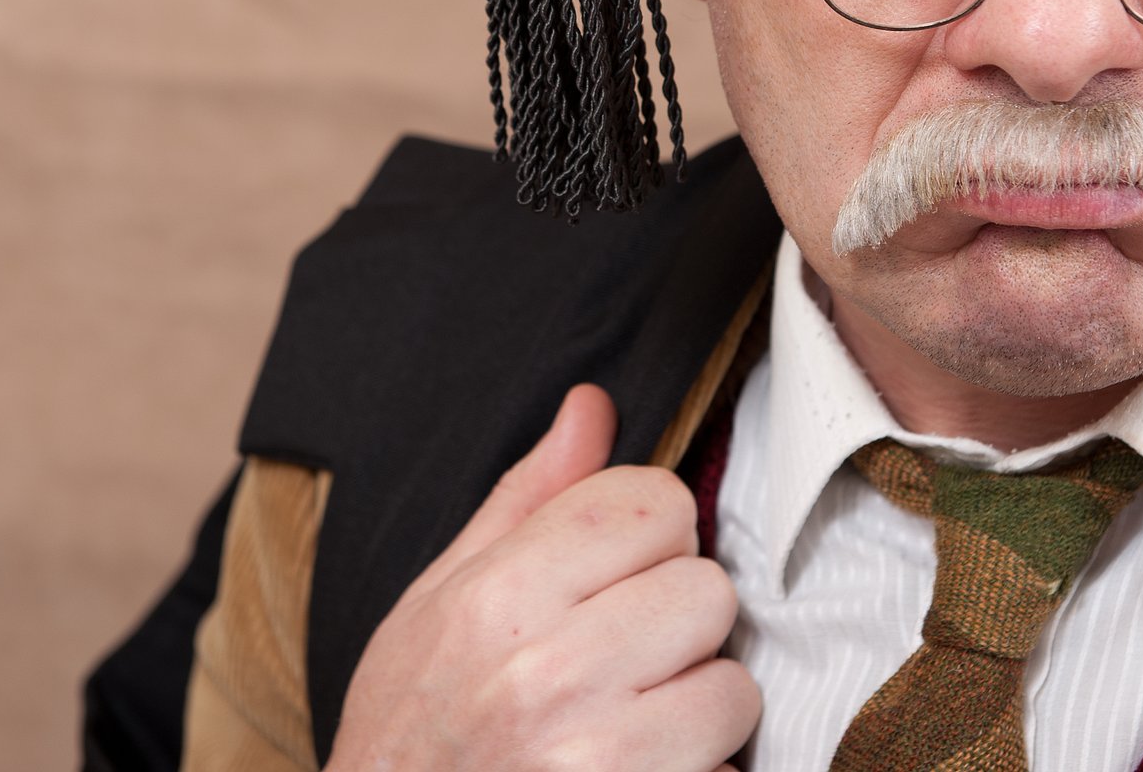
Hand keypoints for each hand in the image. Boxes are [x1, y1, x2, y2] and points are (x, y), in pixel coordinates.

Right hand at [325, 383, 759, 771]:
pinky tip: (636, 769)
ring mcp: (598, 757)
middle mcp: (548, 673)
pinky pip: (729, 767)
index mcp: (498, 597)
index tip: (617, 573)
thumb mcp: (439, 599)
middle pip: (707, 588)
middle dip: (676, 620)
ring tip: (628, 720)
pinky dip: (697, 770)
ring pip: (732, 685)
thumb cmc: (410, 725)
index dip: (649, 534)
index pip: (653, 502)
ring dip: (695, 704)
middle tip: (621, 655)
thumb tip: (592, 407)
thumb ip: (528, 500)